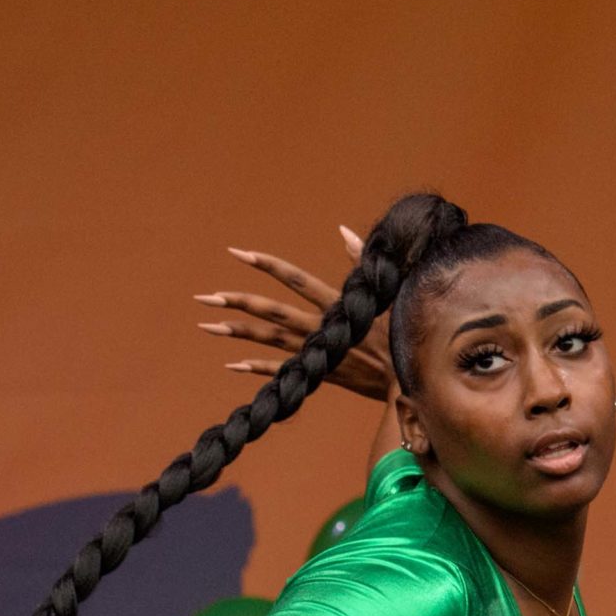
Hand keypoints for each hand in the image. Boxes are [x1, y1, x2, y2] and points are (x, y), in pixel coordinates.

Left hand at [195, 226, 394, 401]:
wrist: (410, 385)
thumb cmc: (404, 335)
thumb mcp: (388, 294)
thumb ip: (361, 262)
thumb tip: (343, 230)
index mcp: (337, 306)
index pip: (295, 279)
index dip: (267, 265)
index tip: (238, 253)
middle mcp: (322, 329)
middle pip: (273, 312)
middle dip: (239, 302)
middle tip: (206, 298)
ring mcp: (318, 354)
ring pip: (270, 341)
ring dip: (238, 332)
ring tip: (207, 326)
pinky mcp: (319, 375)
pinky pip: (282, 372)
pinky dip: (257, 368)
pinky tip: (232, 364)